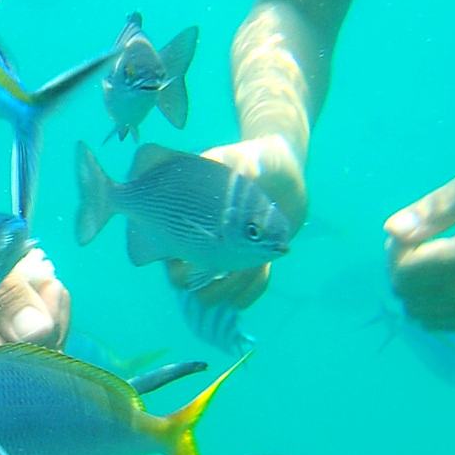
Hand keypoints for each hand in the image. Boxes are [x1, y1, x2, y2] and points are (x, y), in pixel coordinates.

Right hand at [164, 136, 308, 312]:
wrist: (285, 170)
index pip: (170, 264)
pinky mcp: (249, 266)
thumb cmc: (255, 158)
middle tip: (236, 263)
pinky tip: (265, 266)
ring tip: (256, 263)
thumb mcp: (239, 156)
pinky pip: (244, 295)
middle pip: (193, 290)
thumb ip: (227, 161)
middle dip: (215, 284)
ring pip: (219, 297)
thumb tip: (224, 166)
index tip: (209, 253)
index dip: (183, 269)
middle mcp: (202, 248)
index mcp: (187, 225)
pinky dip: (253, 288)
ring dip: (236, 287)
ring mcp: (226, 261)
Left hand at [384, 159, 454, 331]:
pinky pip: (443, 323)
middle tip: (416, 237)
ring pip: (424, 315)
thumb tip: (392, 230)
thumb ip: (437, 206)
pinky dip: (431, 301)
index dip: (397, 250)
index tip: (409, 227)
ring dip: (412, 287)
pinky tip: (442, 273)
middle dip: (400, 266)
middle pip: (415, 295)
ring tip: (429, 254)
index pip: (415, 270)